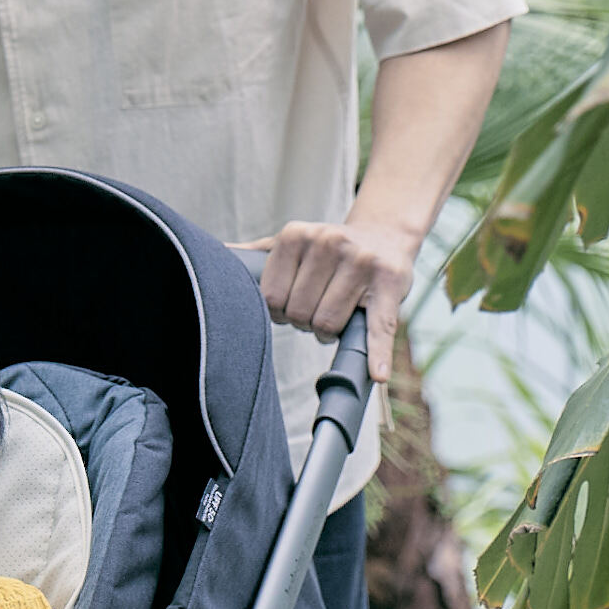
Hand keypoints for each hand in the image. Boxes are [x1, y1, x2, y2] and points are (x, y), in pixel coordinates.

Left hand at [241, 219, 418, 381]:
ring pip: (327, 324)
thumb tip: (218, 255)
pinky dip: (378, 354)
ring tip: (337, 312)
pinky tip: (378, 374)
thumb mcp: (293, 243)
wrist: (384, 236)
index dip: (278, 312)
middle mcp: (329, 242)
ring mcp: (362, 262)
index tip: (291, 304)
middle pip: (298, 313)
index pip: (270, 298)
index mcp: (296, 235)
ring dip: (328, 330)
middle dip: (305, 320)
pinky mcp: (390, 284)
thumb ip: (258, 254)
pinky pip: (378, 326)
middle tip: (318, 307)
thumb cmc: (328, 251)